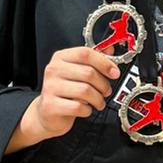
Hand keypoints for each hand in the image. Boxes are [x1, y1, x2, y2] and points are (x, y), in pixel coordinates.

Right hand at [7, 46, 121, 151]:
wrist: (47, 112)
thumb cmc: (65, 90)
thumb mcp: (78, 71)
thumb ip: (93, 59)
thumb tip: (110, 50)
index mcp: (61, 57)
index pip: (85, 53)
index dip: (104, 62)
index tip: (114, 72)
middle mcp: (53, 70)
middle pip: (88, 73)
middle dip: (103, 84)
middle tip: (106, 91)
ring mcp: (50, 87)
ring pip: (85, 91)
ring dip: (98, 99)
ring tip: (98, 102)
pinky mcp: (51, 105)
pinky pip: (78, 107)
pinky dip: (87, 110)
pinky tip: (85, 109)